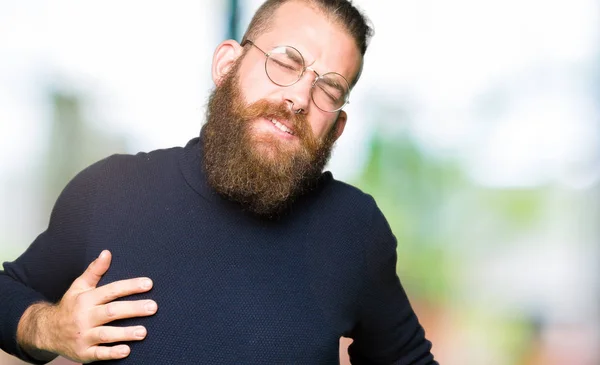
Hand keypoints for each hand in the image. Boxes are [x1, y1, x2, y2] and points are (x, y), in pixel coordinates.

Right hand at [19, 250, 157, 362]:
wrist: (46, 331)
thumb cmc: (70, 306)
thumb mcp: (79, 287)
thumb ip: (95, 270)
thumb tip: (107, 253)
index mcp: (86, 299)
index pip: (111, 291)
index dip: (130, 286)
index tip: (149, 284)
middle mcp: (84, 317)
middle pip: (111, 312)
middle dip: (133, 309)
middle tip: (153, 307)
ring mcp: (83, 336)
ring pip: (106, 334)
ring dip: (125, 333)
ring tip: (144, 332)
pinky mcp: (83, 353)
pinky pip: (98, 354)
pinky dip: (112, 353)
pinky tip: (126, 350)